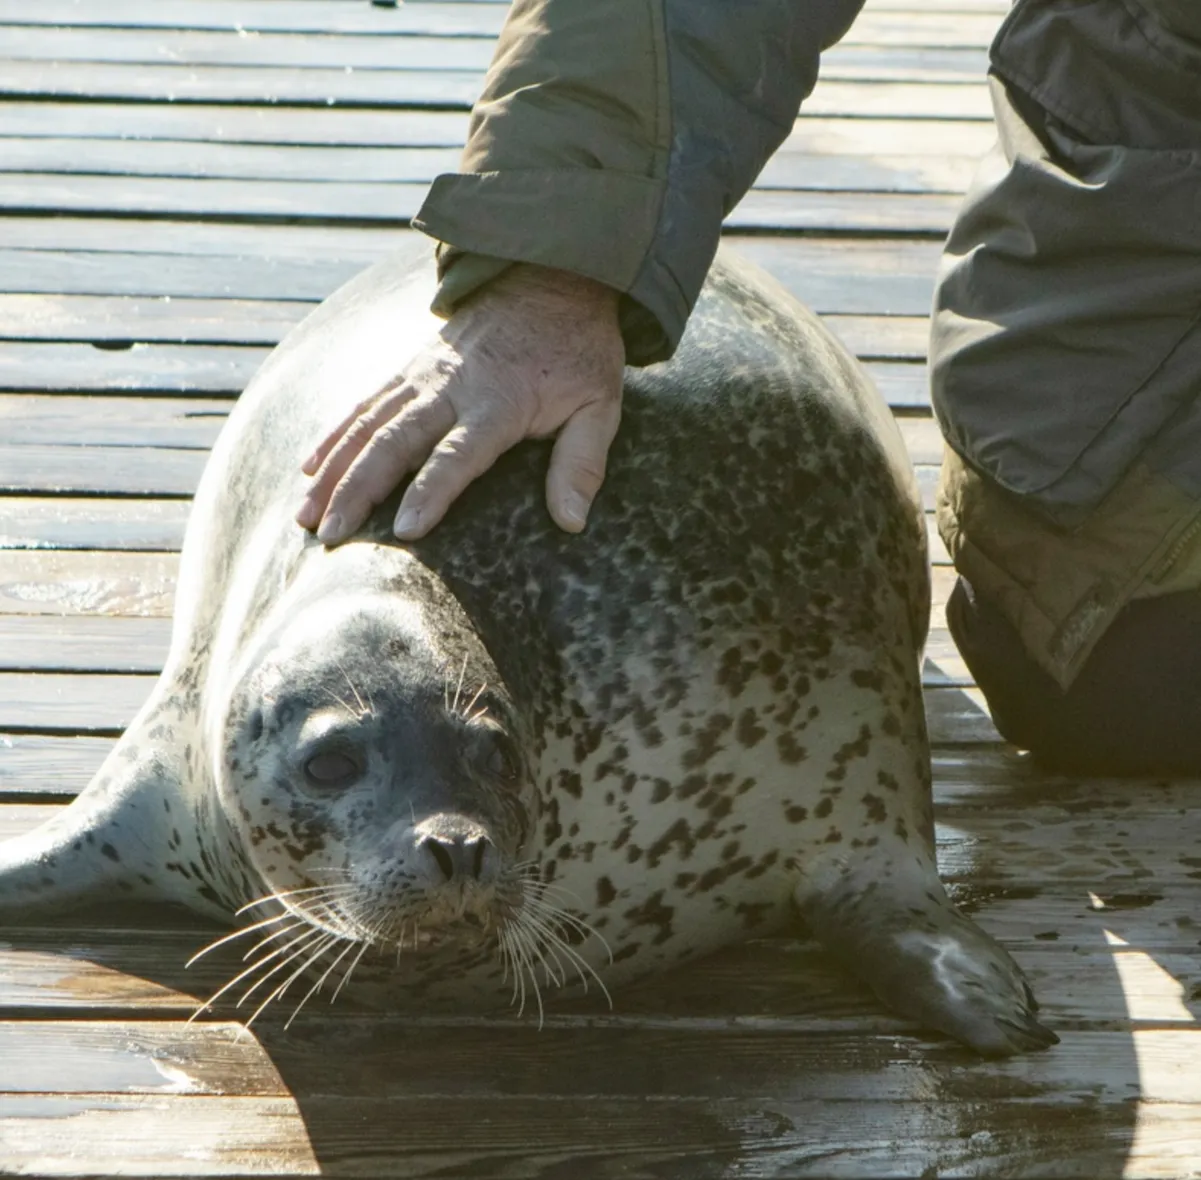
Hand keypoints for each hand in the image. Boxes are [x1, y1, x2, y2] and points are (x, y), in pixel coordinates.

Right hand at [296, 263, 624, 543]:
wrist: (551, 279)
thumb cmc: (578, 353)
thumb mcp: (600, 406)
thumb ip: (582, 464)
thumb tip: (571, 522)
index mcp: (499, 402)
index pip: (457, 454)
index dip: (431, 491)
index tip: (405, 530)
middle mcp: (450, 387)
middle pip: (393, 440)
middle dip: (358, 489)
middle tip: (329, 534)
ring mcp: (422, 375)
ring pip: (366, 424)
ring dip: (334, 471)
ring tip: (304, 515)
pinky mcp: (408, 369)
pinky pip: (361, 403)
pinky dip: (332, 436)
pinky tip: (309, 469)